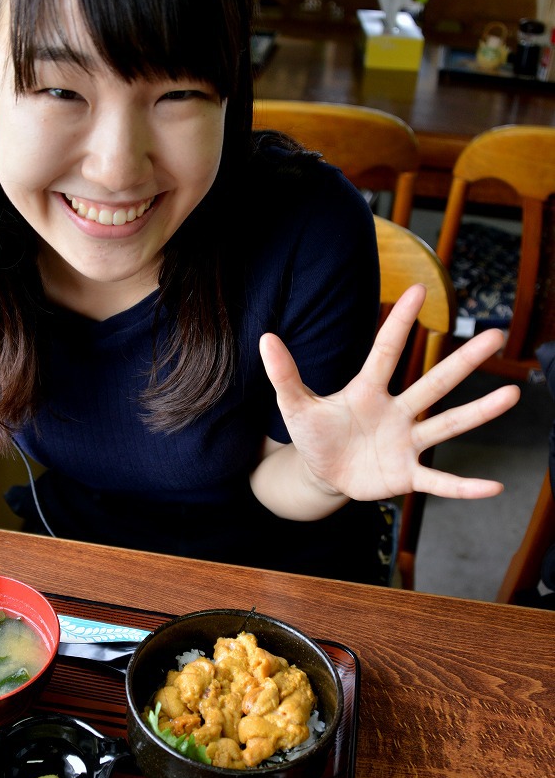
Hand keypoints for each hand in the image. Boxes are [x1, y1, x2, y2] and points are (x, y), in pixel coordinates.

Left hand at [258, 284, 520, 506]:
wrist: (324, 473)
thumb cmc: (315, 434)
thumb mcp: (295, 405)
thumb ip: (284, 374)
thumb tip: (266, 338)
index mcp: (368, 390)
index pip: (386, 351)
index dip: (400, 322)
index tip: (418, 289)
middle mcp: (397, 411)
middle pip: (434, 383)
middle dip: (463, 361)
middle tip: (495, 335)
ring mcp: (406, 443)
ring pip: (447, 425)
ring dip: (479, 412)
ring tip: (512, 394)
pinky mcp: (407, 475)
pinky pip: (440, 481)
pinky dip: (464, 486)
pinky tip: (494, 487)